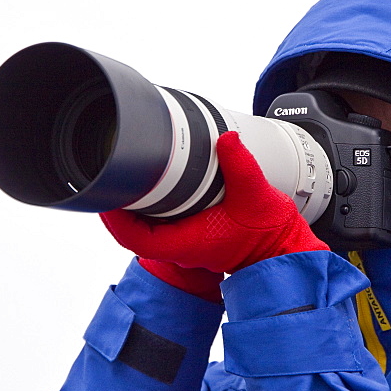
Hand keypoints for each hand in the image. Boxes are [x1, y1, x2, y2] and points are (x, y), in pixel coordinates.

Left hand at [101, 131, 328, 273]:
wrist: (285, 252)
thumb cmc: (270, 234)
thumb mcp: (257, 196)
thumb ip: (241, 165)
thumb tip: (226, 139)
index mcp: (188, 243)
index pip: (136, 238)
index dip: (114, 218)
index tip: (104, 194)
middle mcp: (182, 246)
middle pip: (134, 232)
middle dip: (118, 206)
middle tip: (110, 174)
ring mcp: (187, 242)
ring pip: (147, 228)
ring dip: (134, 205)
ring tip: (125, 175)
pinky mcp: (194, 235)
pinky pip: (163, 223)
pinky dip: (152, 205)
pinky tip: (154, 184)